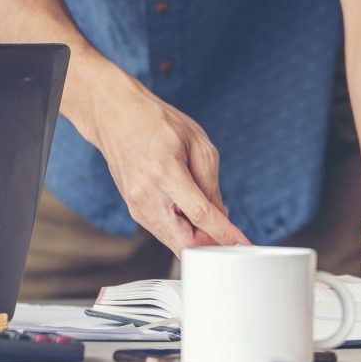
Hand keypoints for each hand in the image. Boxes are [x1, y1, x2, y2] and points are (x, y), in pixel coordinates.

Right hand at [80, 69, 249, 253]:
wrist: (115, 116)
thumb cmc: (157, 122)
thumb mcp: (197, 142)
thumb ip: (211, 182)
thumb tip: (221, 216)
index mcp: (165, 173)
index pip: (201, 215)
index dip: (226, 234)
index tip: (244, 245)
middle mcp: (146, 195)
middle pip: (184, 242)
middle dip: (211, 244)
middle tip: (229, 233)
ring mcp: (136, 206)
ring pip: (174, 242)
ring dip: (197, 237)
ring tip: (210, 216)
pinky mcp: (134, 210)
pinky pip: (164, 232)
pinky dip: (183, 230)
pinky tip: (192, 212)